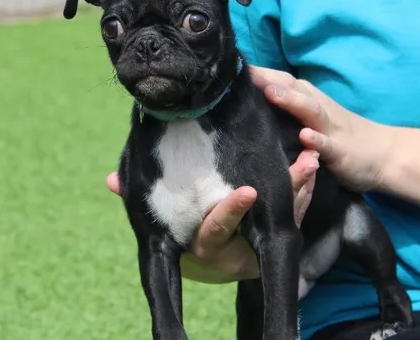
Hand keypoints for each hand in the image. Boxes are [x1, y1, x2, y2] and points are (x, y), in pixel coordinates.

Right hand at [105, 150, 319, 283]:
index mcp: (203, 244)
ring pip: (284, 220)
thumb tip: (109, 180)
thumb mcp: (163, 215)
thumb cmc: (180, 226)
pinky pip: (293, 215)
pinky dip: (302, 189)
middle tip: (298, 170)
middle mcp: (234, 250)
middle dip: (281, 197)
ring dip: (299, 188)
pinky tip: (310, 162)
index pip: (217, 229)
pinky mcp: (274, 237)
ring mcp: (257, 245)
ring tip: (309, 158)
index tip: (248, 192)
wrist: (212, 259)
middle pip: (262, 226)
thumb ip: (139, 195)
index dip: (232, 212)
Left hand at [249, 66, 393, 192]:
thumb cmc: (336, 133)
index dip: (253, 74)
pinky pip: (327, 144)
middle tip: (239, 73)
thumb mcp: (307, 117)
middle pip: (289, 87)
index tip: (226, 67)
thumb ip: (284, 107)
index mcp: (305, 98)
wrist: (382, 154)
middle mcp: (316, 106)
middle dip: (265, 79)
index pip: (276, 80)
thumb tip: (246, 100)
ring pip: (309, 109)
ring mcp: (330, 127)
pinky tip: (305, 137)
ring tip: (270, 93)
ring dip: (290, 100)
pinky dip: (317, 140)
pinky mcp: (341, 150)